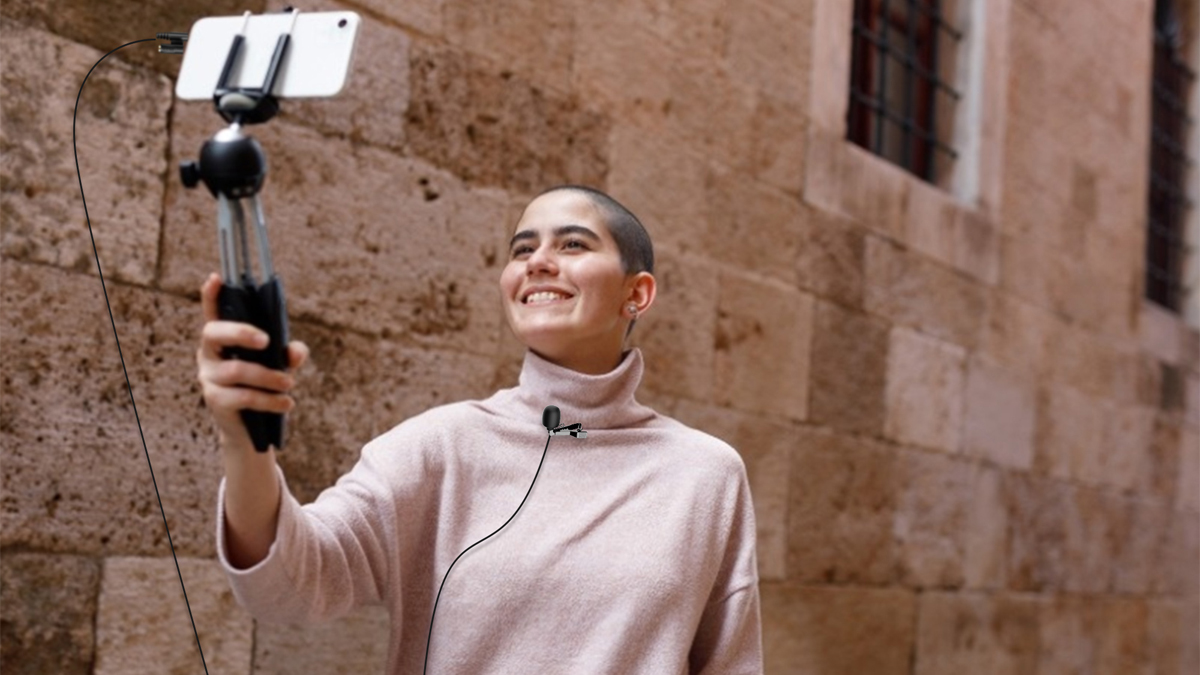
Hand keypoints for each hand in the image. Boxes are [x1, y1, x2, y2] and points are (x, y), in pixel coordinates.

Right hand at [196, 273, 308, 451]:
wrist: (252, 427)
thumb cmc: (265, 385)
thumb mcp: (280, 365)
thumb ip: (290, 353)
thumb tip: (295, 352)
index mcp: (222, 338)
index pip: (212, 312)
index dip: (211, 295)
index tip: (216, 277)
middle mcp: (208, 353)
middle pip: (214, 333)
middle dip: (240, 332)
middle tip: (267, 340)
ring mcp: (208, 377)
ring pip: (237, 370)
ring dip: (268, 376)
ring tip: (290, 383)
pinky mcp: (215, 400)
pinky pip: (243, 396)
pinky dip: (269, 400)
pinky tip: (287, 403)